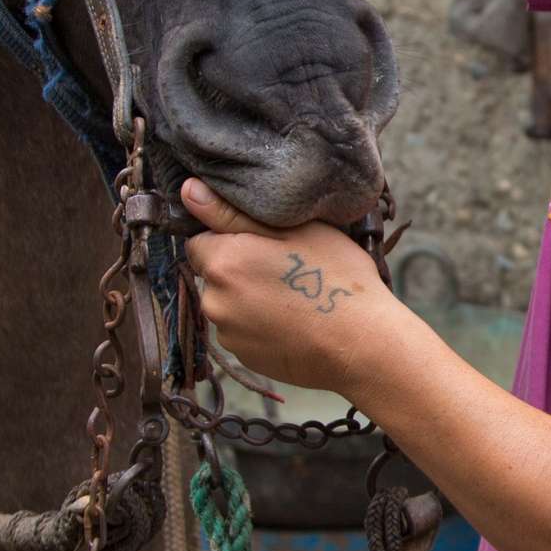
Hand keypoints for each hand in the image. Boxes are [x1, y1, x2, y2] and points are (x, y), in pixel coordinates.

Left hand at [182, 178, 391, 395]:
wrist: (362, 344)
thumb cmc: (334, 277)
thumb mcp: (291, 229)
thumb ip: (230, 212)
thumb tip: (188, 192)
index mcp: (222, 261)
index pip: (200, 240)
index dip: (231, 237)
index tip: (265, 242)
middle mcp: (214, 301)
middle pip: (215, 274)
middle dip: (239, 268)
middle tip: (285, 266)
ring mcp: (229, 334)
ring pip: (229, 304)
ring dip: (248, 298)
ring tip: (292, 297)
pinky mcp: (245, 358)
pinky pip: (243, 332)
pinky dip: (259, 326)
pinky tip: (293, 322)